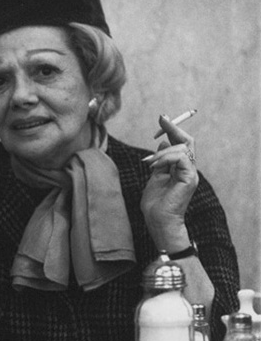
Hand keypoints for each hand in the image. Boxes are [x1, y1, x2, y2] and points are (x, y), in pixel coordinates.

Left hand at [140, 115, 198, 246]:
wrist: (158, 221)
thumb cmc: (155, 204)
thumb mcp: (155, 177)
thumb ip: (160, 162)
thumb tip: (163, 144)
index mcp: (181, 169)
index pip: (181, 144)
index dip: (173, 130)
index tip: (162, 119)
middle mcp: (188, 169)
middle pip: (187, 141)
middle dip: (173, 128)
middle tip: (161, 119)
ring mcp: (190, 173)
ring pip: (182, 148)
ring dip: (162, 152)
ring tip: (149, 163)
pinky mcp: (189, 178)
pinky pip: (181, 158)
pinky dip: (166, 158)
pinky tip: (155, 166)